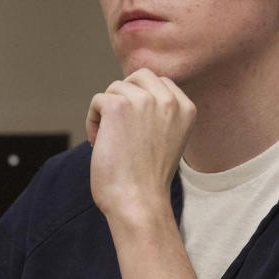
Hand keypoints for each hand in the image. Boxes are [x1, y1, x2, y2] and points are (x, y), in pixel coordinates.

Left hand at [86, 68, 195, 223]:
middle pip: (138, 76)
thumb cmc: (148, 179)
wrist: (138, 202)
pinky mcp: (117, 105)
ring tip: (111, 141)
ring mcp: (143, 100)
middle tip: (119, 126)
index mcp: (186, 108)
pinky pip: (97, 100)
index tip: (136, 127)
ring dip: (107, 112)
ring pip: (115, 88)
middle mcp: (168, 99)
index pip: (159, 82)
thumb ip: (159, 113)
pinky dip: (93, 121)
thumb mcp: (167, 138)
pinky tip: (99, 143)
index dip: (141, 99)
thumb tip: (131, 89)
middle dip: (124, 96)